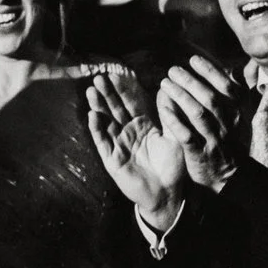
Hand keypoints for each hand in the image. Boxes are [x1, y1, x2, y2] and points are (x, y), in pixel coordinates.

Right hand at [85, 67, 186, 230]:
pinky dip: (97, 129)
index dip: (123, 89)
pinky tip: (92, 116)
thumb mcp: (175, 136)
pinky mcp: (112, 159)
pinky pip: (103, 142)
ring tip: (91, 91)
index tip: (116, 73)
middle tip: (100, 77)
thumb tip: (167, 90)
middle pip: (116, 109)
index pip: (131, 102)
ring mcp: (119, 145)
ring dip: (98, 106)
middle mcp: (129, 132)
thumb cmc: (173, 166)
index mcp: (143, 125)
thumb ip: (170, 115)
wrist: (167, 194)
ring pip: (106, 122)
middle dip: (108, 93)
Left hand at [158, 57, 249, 191]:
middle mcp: (227, 125)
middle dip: (191, 81)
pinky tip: (163, 107)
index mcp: (237, 113)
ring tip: (165, 83)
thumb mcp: (235, 118)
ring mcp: (214, 139)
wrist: (228, 177)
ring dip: (180, 96)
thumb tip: (234, 68)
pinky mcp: (199, 154)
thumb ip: (232, 95)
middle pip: (210, 98)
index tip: (193, 59)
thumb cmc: (226, 141)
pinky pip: (186, 134)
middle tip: (173, 70)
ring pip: (198, 113)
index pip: (227, 87)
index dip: (210, 71)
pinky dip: (174, 119)